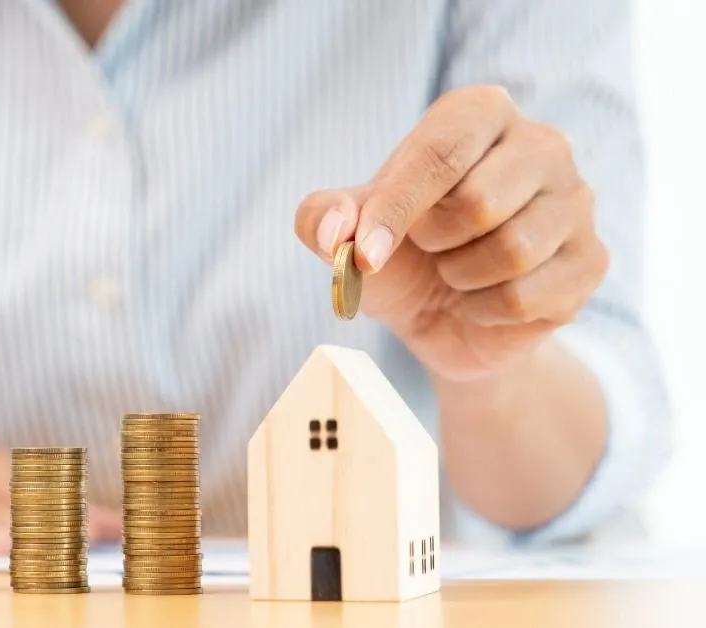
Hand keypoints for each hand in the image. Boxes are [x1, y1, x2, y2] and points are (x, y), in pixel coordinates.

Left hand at [295, 85, 607, 380]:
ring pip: (511, 253)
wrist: (442, 320)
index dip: (394, 210)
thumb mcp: (347, 234)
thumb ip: (322, 217)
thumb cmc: (399, 254)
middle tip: (431, 247)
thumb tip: (336, 229)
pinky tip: (482, 300)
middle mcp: (542, 144)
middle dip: (435, 242)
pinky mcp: (591, 261)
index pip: (440, 151)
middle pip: (480, 203)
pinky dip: (484, 311)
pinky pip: (528, 297)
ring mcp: (577, 201)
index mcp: (480, 112)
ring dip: (460, 278)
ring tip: (456, 270)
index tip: (365, 254)